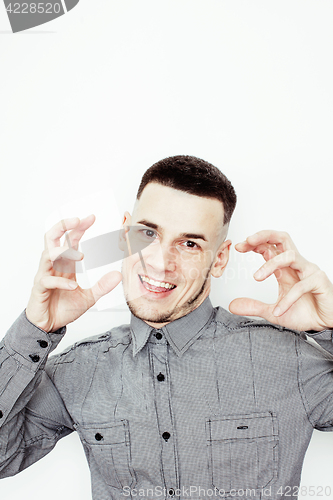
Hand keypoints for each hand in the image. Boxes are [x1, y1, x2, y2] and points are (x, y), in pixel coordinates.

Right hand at [26, 215, 121, 331]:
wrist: (48, 325)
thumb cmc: (63, 308)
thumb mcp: (89, 298)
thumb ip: (102, 286)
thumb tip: (118, 275)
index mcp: (65, 264)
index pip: (70, 239)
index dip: (79, 227)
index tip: (91, 218)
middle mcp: (54, 266)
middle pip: (52, 238)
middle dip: (63, 226)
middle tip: (78, 220)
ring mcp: (45, 275)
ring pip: (47, 255)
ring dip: (63, 252)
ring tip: (80, 255)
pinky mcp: (39, 289)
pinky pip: (47, 280)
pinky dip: (60, 282)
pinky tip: (72, 286)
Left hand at [229, 230, 332, 331]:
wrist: (325, 325)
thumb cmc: (305, 312)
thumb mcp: (272, 312)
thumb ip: (254, 307)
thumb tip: (232, 305)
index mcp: (285, 268)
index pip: (270, 246)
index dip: (254, 243)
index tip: (239, 247)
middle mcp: (297, 265)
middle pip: (282, 238)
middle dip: (264, 235)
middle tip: (247, 241)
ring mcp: (309, 271)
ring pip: (290, 256)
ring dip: (271, 264)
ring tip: (256, 278)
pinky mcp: (319, 282)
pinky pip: (302, 286)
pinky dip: (287, 299)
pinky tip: (277, 310)